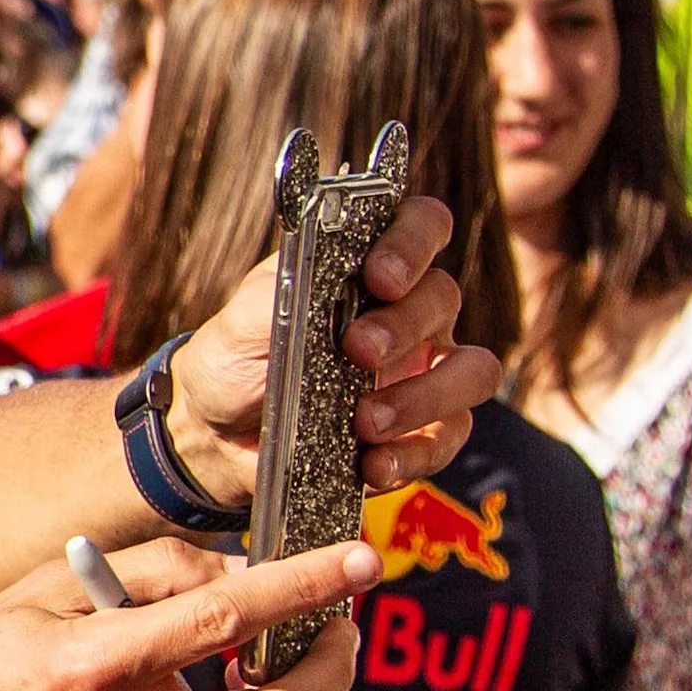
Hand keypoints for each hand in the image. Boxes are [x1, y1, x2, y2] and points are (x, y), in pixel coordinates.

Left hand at [166, 195, 503, 509]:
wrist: (219, 434)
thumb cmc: (235, 359)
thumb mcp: (238, 323)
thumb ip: (277, 294)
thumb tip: (318, 281)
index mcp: (366, 266)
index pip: (420, 225)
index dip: (414, 240)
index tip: (380, 276)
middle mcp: (407, 311)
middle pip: (443, 297)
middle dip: (404, 325)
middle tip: (357, 351)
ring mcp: (422, 371)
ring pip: (472, 370)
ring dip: (424, 396)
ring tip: (365, 421)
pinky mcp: (423, 430)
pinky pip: (449, 437)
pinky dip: (414, 454)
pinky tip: (372, 465)